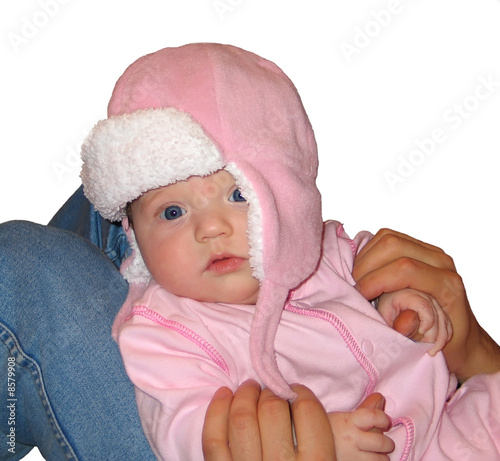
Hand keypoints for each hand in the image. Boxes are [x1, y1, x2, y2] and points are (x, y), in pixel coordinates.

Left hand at [202, 380, 335, 459]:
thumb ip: (326, 436)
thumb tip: (345, 398)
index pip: (308, 412)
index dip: (301, 394)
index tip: (296, 391)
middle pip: (272, 410)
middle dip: (272, 392)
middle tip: (272, 390)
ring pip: (242, 420)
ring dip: (245, 395)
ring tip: (250, 387)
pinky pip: (213, 440)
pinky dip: (216, 412)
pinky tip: (224, 395)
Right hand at [328, 393, 393, 460]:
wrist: (310, 448)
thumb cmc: (328, 431)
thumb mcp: (342, 417)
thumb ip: (364, 408)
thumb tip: (380, 397)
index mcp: (348, 422)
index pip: (373, 416)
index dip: (383, 418)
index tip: (384, 422)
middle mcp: (351, 439)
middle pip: (381, 441)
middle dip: (387, 443)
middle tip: (384, 443)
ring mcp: (351, 456)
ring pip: (380, 459)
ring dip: (381, 457)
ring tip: (375, 454)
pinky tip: (368, 459)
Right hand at [353, 228, 499, 381]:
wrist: (461, 334)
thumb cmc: (446, 342)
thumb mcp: (431, 344)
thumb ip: (414, 331)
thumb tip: (402, 320)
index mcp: (447, 284)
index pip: (405, 269)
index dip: (375, 280)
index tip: (359, 296)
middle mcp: (441, 262)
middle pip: (393, 245)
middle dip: (366, 266)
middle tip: (355, 287)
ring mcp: (429, 251)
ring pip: (387, 238)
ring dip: (365, 258)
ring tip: (359, 280)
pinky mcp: (418, 248)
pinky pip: (386, 238)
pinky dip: (369, 253)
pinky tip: (365, 272)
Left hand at [377, 288, 452, 355]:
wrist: (390, 299)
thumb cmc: (386, 308)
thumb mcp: (385, 315)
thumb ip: (397, 325)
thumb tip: (412, 336)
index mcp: (409, 294)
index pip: (425, 306)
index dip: (427, 321)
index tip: (421, 333)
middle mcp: (424, 295)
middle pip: (438, 315)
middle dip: (435, 335)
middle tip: (428, 350)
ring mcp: (432, 301)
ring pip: (444, 320)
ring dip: (441, 337)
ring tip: (432, 351)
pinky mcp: (437, 309)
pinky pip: (446, 322)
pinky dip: (444, 334)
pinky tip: (438, 345)